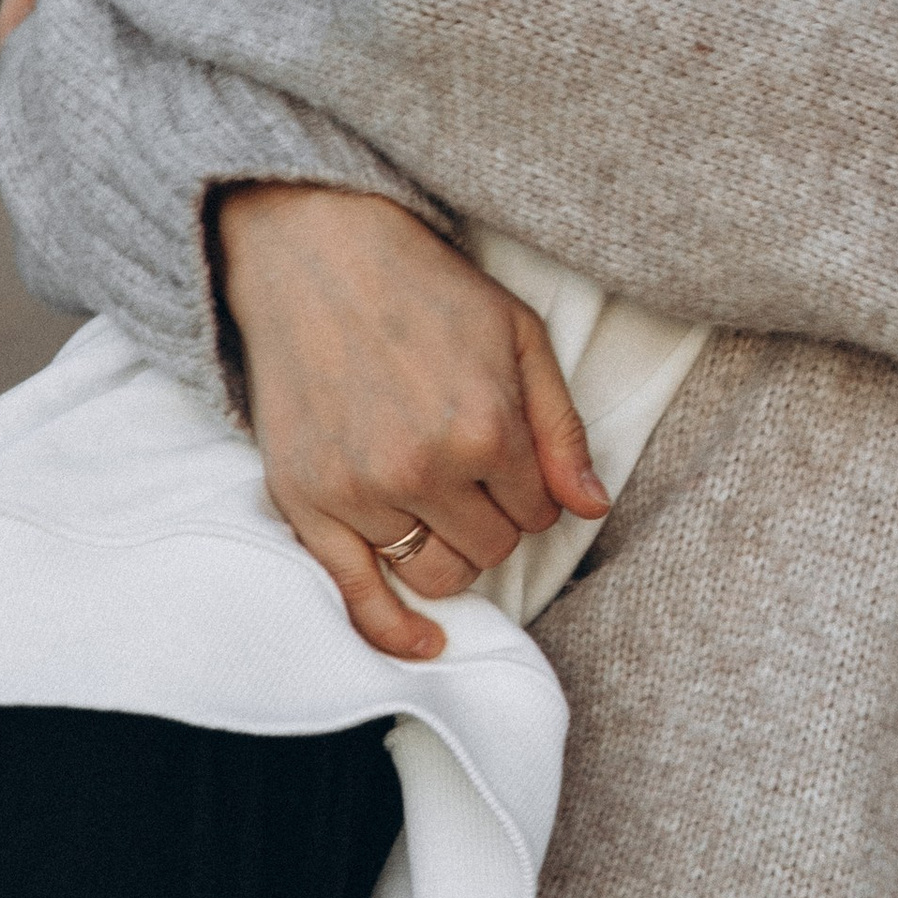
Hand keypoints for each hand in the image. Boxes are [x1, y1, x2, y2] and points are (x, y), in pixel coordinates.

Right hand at [214, 184, 608, 659]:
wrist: (316, 255)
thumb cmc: (428, 290)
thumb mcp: (520, 337)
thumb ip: (561, 429)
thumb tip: (592, 507)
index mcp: (485, 426)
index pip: (539, 512)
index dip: (533, 491)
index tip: (512, 460)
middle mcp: (422, 468)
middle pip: (491, 549)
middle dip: (496, 521)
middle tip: (475, 473)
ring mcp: (359, 491)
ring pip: (435, 574)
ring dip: (452, 556)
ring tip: (443, 510)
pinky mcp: (305, 503)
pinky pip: (355, 595)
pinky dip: (393, 629)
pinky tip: (425, 642)